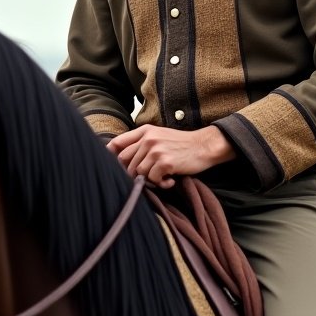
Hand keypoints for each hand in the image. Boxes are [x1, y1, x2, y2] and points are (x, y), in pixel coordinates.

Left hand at [107, 124, 234, 188]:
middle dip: (133, 174)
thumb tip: (121, 159)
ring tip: (163, 177)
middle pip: (125, 162)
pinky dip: (161, 184)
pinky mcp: (165, 162)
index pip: (118, 143)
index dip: (110, 156)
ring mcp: (156, 150)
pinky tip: (170, 180)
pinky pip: (153, 180)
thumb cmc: (182, 144)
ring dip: (150, 180)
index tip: (110, 168)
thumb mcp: (159, 136)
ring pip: (139, 173)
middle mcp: (148, 139)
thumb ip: (141, 143)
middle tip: (149, 177)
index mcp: (145, 131)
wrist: (204, 146)